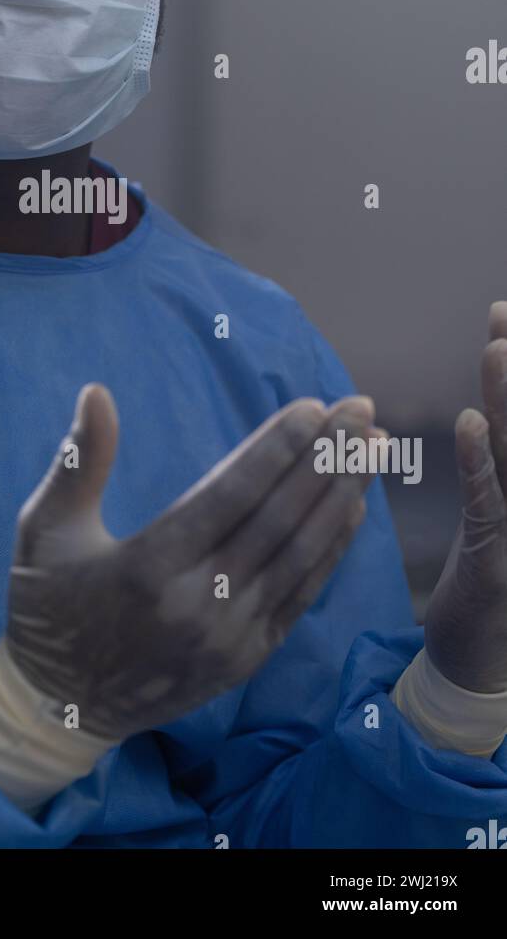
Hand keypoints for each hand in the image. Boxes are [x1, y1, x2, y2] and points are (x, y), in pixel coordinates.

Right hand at [5, 384, 374, 738]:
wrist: (59, 709)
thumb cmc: (47, 606)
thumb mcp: (42, 530)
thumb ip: (77, 461)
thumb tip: (97, 393)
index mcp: (146, 567)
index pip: (230, 495)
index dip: (276, 449)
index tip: (314, 407)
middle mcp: (196, 604)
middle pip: (277, 519)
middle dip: (326, 458)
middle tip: (361, 410)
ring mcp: (227, 637)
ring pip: (299, 555)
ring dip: (341, 497)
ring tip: (372, 448)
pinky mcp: (245, 659)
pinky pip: (300, 595)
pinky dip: (331, 550)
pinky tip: (352, 507)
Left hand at [424, 303, 506, 693]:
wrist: (481, 661)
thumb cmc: (491, 580)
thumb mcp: (494, 513)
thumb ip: (494, 464)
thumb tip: (486, 415)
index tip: (501, 313)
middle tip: (502, 313)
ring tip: (495, 347)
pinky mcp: (501, 559)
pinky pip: (491, 504)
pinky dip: (480, 464)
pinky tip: (471, 424)